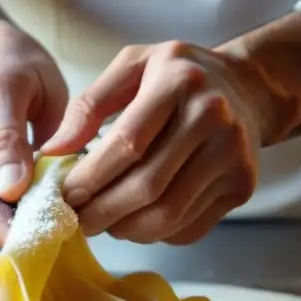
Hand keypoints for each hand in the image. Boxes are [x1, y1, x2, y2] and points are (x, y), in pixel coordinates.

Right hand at [0, 26, 68, 244]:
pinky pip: (4, 214)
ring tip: (66, 201)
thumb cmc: (6, 65)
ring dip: (32, 217)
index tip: (54, 238)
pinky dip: (30, 209)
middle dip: (28, 225)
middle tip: (74, 218)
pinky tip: (52, 195)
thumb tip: (10, 191)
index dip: (14, 229)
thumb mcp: (10, 87)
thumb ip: (8, 138)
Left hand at [40, 41, 270, 244]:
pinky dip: (157, 234)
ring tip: (104, 224)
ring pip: (168, 215)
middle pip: (147, 186)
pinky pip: (190, 227)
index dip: (91, 177)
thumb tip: (52, 151)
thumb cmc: (178, 76)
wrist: (248, 88)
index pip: (127, 143)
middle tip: (78, 221)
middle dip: (103, 212)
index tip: (65, 195)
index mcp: (179, 81)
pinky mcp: (243, 186)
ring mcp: (232, 155)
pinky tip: (139, 221)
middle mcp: (212, 117)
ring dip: (127, 230)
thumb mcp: (132, 66)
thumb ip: (89, 105)